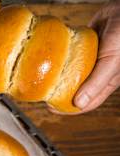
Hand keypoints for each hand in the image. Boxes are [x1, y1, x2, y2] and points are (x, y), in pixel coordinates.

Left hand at [50, 0, 119, 114]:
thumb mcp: (111, 62)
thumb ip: (96, 83)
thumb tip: (79, 104)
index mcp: (106, 81)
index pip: (88, 102)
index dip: (70, 109)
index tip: (51, 109)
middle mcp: (96, 72)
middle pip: (77, 89)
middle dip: (60, 95)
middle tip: (43, 95)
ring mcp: (89, 59)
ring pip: (71, 74)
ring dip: (59, 78)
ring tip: (42, 81)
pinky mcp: (83, 46)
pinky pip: (69, 57)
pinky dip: (60, 60)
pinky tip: (49, 62)